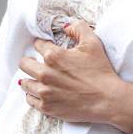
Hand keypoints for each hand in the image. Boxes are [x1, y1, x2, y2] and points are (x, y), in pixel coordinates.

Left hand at [18, 20, 132, 125]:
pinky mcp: (47, 107)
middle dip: (30, 61)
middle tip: (38, 64)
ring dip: (30, 79)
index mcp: (53, 56)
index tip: (46, 49)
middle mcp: (45, 74)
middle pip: (24, 64)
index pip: (37, 45)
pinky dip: (33, 96)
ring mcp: (44, 92)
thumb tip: (66, 26)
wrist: (108, 100)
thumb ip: (78, 28)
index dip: (42, 45)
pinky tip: (41, 93)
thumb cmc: (101, 72)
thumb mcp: (93, 44)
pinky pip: (29, 100)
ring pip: (25, 83)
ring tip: (38, 80)